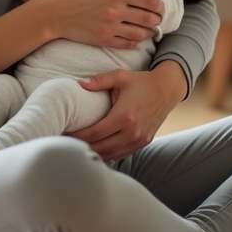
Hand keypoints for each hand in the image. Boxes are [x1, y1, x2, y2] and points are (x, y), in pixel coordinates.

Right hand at [40, 0, 164, 49]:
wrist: (54, 13)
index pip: (150, 1)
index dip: (159, 5)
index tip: (159, 7)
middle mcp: (116, 10)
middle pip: (149, 19)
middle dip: (157, 20)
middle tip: (157, 19)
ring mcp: (110, 27)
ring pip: (141, 34)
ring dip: (149, 33)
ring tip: (149, 30)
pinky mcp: (103, 39)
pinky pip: (127, 44)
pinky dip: (135, 42)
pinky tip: (134, 37)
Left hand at [70, 63, 186, 160]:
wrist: (167, 90)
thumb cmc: (142, 82)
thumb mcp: (121, 76)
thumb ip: (99, 81)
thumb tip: (79, 83)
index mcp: (124, 116)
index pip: (94, 133)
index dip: (77, 136)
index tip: (65, 134)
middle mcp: (132, 132)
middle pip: (100, 148)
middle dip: (82, 147)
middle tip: (67, 144)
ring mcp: (139, 140)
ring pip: (110, 155)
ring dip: (94, 153)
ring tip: (78, 148)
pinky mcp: (143, 143)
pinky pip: (121, 154)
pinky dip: (108, 154)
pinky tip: (96, 150)